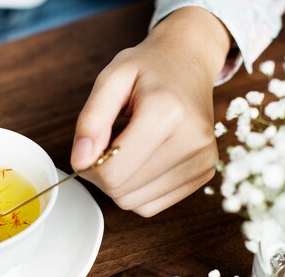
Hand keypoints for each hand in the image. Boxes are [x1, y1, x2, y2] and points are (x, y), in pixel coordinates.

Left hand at [71, 7, 229, 216]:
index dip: (89, 166)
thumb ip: (91, 120)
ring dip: (121, 184)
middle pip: (122, 191)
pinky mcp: (204, 174)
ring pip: (136, 204)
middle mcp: (191, 140)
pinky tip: (143, 161)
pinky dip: (138, 190)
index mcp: (167, 112)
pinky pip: (153, 205)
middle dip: (103, 175)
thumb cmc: (148, 68)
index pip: (112, 172)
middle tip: (107, 145)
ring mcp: (203, 160)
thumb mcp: (111, 79)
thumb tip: (80, 161)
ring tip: (128, 149)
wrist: (189, 63)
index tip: (90, 146)